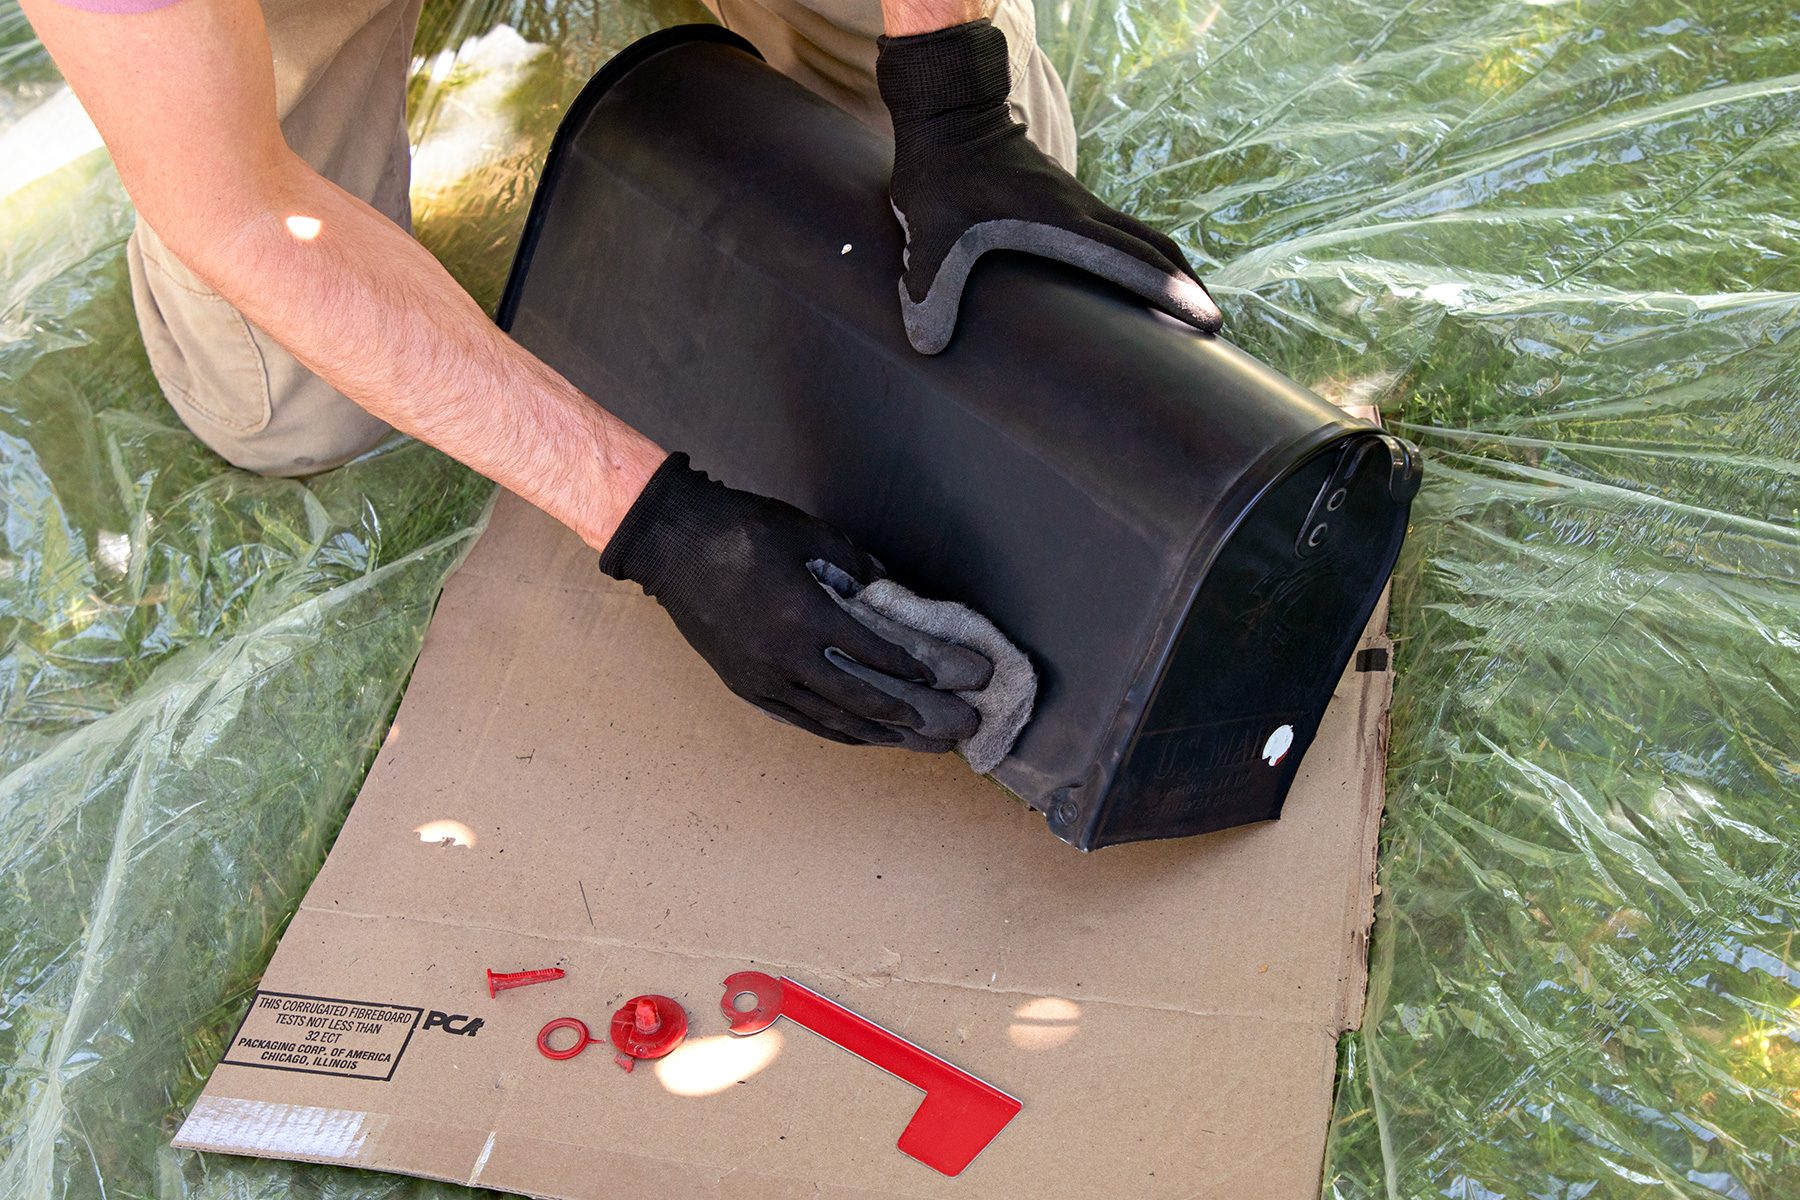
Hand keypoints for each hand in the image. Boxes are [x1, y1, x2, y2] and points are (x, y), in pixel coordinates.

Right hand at [600, 453, 988, 749]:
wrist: (670, 544)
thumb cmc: (739, 530)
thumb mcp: (807, 533)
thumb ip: (855, 563)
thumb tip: (891, 588)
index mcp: (804, 615)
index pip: (876, 654)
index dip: (918, 669)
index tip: (952, 677)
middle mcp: (785, 658)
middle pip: (864, 700)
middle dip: (916, 715)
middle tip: (958, 725)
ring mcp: (763, 678)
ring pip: (834, 720)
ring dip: (882, 734)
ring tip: (923, 742)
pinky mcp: (746, 686)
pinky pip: (801, 720)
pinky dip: (839, 731)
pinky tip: (865, 737)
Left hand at [875, 18, 1222, 353]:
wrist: (947, 113)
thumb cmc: (942, 173)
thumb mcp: (929, 231)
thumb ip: (928, 286)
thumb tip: (927, 346)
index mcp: (1064, 221)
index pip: (1135, 259)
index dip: (1175, 291)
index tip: (1209, 321)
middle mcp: (1083, 211)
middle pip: (1155, 246)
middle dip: (1188, 286)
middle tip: (1213, 328)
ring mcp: (1077, 202)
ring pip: (1140, 236)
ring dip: (1167, 269)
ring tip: (1183, 309)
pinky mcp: (1064, 200)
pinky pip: (1116, 231)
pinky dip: (1137, 256)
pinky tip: (1129, 281)